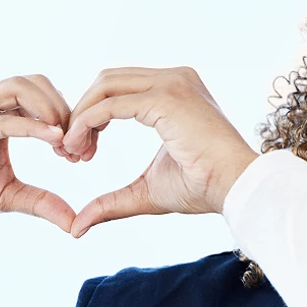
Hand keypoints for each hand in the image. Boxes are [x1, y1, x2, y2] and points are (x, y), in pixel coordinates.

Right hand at [0, 74, 79, 232]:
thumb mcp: (9, 195)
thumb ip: (43, 202)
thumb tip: (76, 223)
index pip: (44, 95)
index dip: (70, 118)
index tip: (85, 152)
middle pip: (38, 82)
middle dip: (67, 110)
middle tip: (80, 148)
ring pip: (21, 88)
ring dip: (52, 111)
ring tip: (67, 143)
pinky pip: (2, 118)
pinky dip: (31, 126)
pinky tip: (53, 139)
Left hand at [61, 66, 259, 236]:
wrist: (236, 189)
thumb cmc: (203, 189)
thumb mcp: (147, 192)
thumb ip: (112, 201)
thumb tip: (77, 227)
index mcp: (174, 91)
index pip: (119, 88)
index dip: (92, 115)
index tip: (80, 151)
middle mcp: (173, 78)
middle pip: (107, 80)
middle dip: (81, 112)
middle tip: (70, 152)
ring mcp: (171, 84)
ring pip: (105, 85)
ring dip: (81, 117)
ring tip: (73, 151)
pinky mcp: (166, 99)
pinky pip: (111, 104)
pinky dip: (88, 122)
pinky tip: (80, 147)